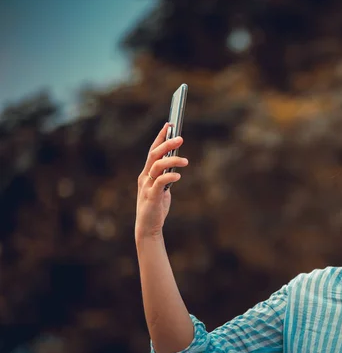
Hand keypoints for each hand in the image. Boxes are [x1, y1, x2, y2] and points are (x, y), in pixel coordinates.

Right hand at [135, 123, 188, 240]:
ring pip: (157, 166)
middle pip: (154, 154)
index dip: (160, 137)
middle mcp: (145, 177)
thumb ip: (166, 177)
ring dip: (171, 160)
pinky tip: (178, 175)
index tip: (169, 125)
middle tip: (180, 138)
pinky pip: (159, 182)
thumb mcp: (163, 189)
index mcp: (147, 174)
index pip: (153, 151)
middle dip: (167, 143)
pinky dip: (169, 176)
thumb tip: (176, 165)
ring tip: (186, 161)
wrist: (148, 228)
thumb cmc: (156, 207)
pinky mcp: (151, 197)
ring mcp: (147, 186)